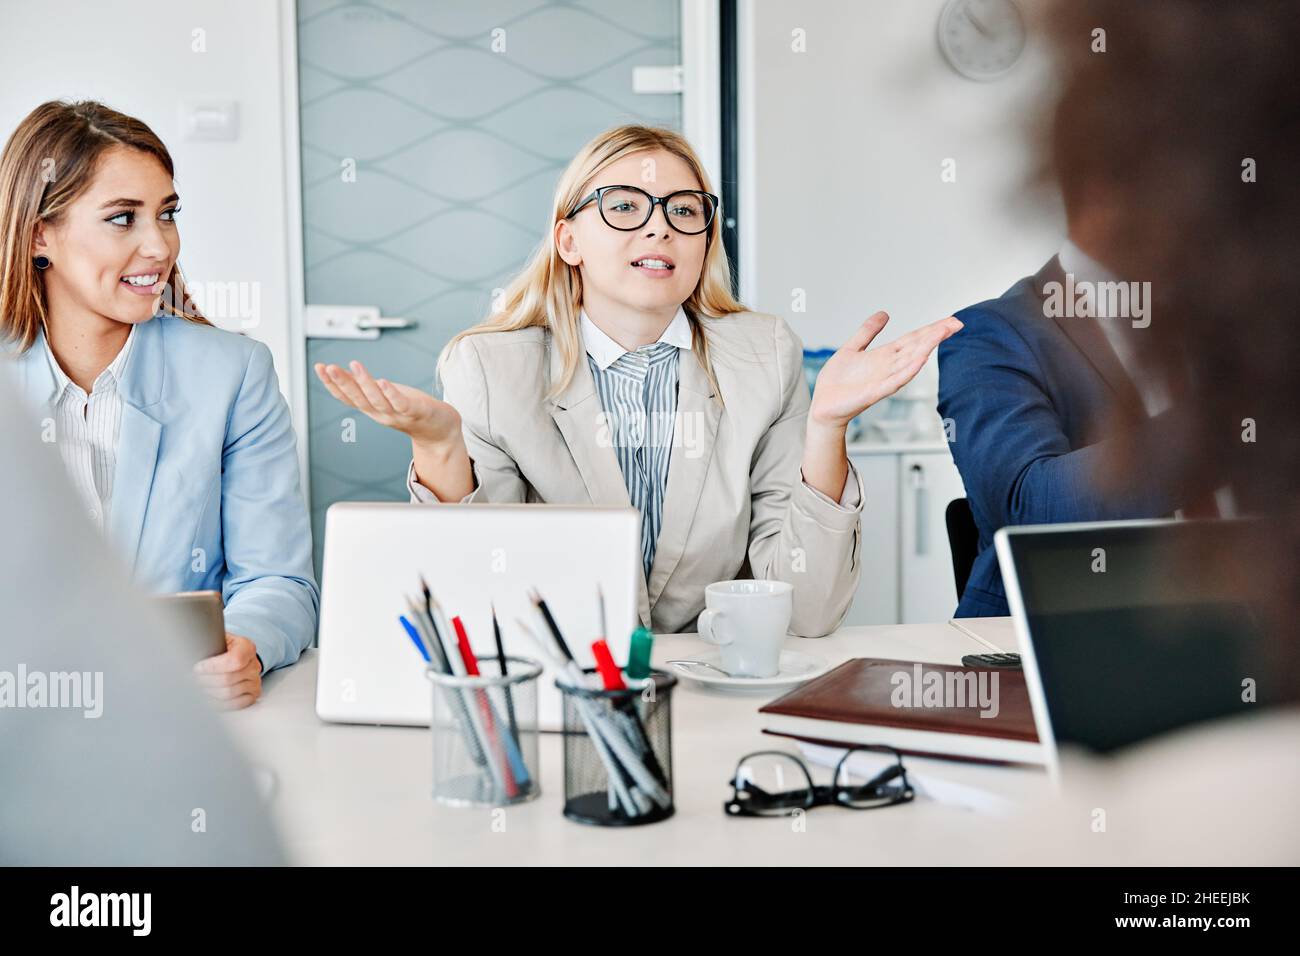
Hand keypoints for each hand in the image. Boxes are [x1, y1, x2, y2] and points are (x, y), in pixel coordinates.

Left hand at [193, 633, 261, 709]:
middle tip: (191, 680)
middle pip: (228, 679)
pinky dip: (219, 704)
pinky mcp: (253, 695)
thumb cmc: (221, 649)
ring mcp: (255, 681)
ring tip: (197, 688)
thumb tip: (189, 650)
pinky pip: (236, 704)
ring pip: (229, 693)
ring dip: (209, 692)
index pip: (234, 660)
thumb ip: (207, 643)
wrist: (233, 657)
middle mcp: (254, 664)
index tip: (196, 668)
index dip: (213, 666)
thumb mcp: (216, 639)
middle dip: (205, 681)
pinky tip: (208, 698)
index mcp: (247, 647)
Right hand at [313, 360, 461, 447]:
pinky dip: (391, 394)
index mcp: (372, 408)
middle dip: (341, 383)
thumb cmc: (410, 409)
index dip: (331, 384)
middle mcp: (380, 414)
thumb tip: (342, 373)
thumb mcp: (383, 396)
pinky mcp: (415, 412)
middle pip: (358, 398)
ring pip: (377, 400)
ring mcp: (397, 414)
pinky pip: (400, 404)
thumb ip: (364, 387)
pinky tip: (383, 381)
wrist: (440, 431)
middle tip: (328, 367)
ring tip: (355, 365)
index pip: (347, 397)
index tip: (319, 367)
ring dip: (365, 383)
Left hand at [809, 311, 962, 427]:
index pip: (913, 339)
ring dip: (927, 347)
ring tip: (943, 333)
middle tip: (957, 323)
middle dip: (936, 335)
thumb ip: (868, 332)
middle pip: (917, 347)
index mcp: (885, 356)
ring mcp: (884, 379)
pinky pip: (895, 380)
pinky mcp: (874, 392)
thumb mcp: (852, 348)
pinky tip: (920, 359)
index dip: (931, 329)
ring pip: (910, 361)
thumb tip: (884, 314)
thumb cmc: (837, 382)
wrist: (823, 405)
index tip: (950, 321)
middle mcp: (888, 367)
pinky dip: (908, 370)